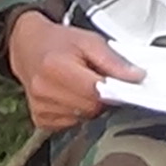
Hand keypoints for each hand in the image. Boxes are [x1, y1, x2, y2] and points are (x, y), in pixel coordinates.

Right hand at [6, 11, 144, 130]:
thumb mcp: (89, 40)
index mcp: (56, 67)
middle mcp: (44, 90)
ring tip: (82, 85)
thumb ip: (113, 60)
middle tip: (99, 80)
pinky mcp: (41, 119)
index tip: (122, 83)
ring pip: (84, 118)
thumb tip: (136, 77)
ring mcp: (41, 108)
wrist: (28, 47)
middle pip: (91, 108)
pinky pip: (72, 124)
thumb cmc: (58, 42)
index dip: (113, 89)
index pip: (95, 92)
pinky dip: (78, 112)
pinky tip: (71, 95)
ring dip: (90, 105)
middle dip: (102, 97)